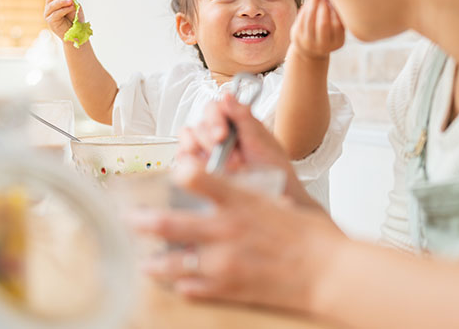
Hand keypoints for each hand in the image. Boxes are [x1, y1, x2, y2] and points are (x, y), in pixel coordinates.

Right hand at [43, 0, 82, 39]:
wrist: (76, 33)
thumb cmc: (76, 20)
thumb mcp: (75, 7)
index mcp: (55, 2)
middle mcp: (50, 8)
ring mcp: (49, 15)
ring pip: (52, 5)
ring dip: (61, 1)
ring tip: (70, 1)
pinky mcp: (50, 22)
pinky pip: (55, 14)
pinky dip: (63, 10)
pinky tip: (70, 8)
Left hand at [130, 161, 345, 310]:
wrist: (330, 273)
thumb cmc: (311, 235)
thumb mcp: (279, 200)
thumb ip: (247, 195)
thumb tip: (228, 191)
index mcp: (240, 202)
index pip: (197, 177)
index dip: (177, 171)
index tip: (168, 169)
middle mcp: (226, 229)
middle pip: (170, 222)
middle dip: (143, 220)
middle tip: (129, 219)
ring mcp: (224, 262)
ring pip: (174, 262)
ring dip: (155, 262)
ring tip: (145, 264)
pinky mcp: (230, 288)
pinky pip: (194, 288)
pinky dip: (183, 285)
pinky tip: (178, 284)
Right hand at [177, 94, 292, 173]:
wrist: (275, 194)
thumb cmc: (272, 167)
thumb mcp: (261, 141)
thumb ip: (244, 117)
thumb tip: (227, 95)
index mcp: (234, 120)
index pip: (213, 108)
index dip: (215, 120)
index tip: (222, 136)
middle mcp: (217, 131)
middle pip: (199, 125)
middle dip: (212, 143)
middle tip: (232, 160)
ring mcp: (206, 148)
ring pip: (188, 139)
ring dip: (203, 153)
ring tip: (222, 168)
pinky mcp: (197, 164)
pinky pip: (183, 158)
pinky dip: (191, 163)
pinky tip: (207, 171)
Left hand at [290, 0, 344, 59]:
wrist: (310, 51)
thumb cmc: (327, 34)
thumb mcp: (336, 29)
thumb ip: (336, 15)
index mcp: (337, 43)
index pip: (338, 25)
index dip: (335, 10)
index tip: (333, 0)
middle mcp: (323, 46)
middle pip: (323, 24)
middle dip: (323, 7)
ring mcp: (309, 43)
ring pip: (310, 20)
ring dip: (313, 5)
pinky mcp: (297, 37)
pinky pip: (300, 20)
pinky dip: (305, 9)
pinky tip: (308, 2)